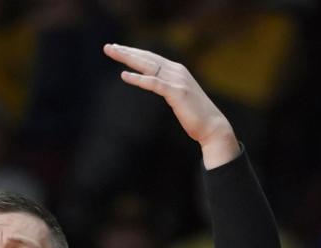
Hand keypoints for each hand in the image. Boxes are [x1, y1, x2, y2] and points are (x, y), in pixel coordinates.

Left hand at [103, 43, 237, 167]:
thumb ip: (167, 86)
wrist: (212, 126)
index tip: (117, 49)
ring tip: (112, 53)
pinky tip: (124, 75)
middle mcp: (177, 71)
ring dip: (128, 59)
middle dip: (126, 52)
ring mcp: (177, 81)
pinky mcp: (177, 93)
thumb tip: (154, 84)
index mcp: (176, 70)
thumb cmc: (194, 114)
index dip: (134, 52)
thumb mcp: (178, 96)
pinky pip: (154, 83)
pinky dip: (138, 78)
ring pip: (148, 66)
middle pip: (146, 58)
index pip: (151, 58)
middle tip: (108, 47)